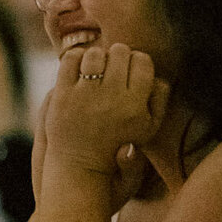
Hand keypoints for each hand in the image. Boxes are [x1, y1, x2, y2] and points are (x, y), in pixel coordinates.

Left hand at [42, 41, 169, 185]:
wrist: (81, 170)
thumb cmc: (118, 147)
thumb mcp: (149, 131)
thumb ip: (159, 101)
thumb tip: (158, 76)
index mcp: (135, 107)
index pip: (143, 61)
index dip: (138, 61)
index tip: (132, 70)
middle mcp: (112, 99)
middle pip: (120, 52)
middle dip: (119, 56)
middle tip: (114, 68)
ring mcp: (84, 96)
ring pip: (95, 54)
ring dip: (97, 57)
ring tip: (97, 69)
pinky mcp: (61, 96)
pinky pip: (70, 61)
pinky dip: (75, 59)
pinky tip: (80, 69)